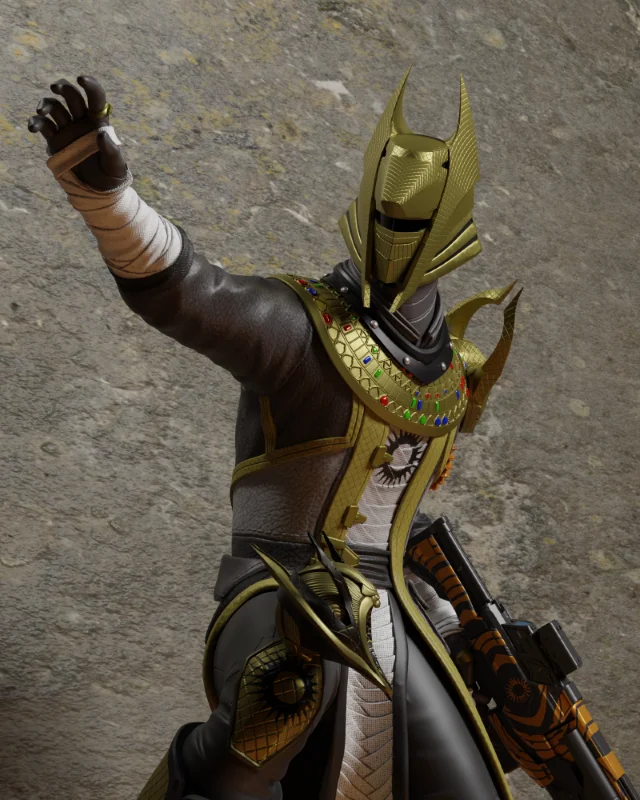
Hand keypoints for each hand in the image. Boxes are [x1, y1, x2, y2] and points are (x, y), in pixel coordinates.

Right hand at [28, 75, 127, 190]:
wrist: (96, 192)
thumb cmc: (111, 177)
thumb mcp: (116, 167)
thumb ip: (111, 151)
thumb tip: (101, 135)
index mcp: (99, 122)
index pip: (95, 98)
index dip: (90, 86)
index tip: (81, 79)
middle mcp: (82, 121)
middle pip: (72, 97)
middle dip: (63, 88)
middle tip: (55, 87)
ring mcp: (67, 129)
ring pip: (55, 108)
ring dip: (46, 104)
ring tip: (40, 111)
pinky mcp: (55, 140)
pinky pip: (44, 127)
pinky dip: (36, 123)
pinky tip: (32, 127)